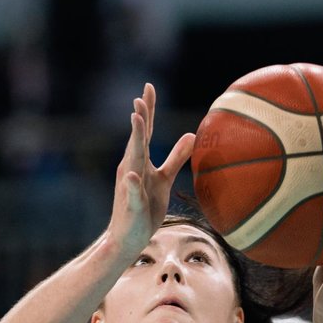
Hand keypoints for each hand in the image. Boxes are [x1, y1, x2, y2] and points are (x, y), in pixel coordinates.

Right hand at [109, 83, 196, 251]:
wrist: (129, 235)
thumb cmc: (146, 206)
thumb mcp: (165, 178)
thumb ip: (176, 157)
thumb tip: (192, 135)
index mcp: (140, 160)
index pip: (144, 130)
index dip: (147, 109)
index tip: (149, 87)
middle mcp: (132, 168)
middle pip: (137, 138)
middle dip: (139, 118)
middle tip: (140, 97)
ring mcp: (130, 185)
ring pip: (133, 159)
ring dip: (135, 140)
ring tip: (136, 120)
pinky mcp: (132, 203)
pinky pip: (133, 192)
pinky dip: (134, 183)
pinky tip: (134, 175)